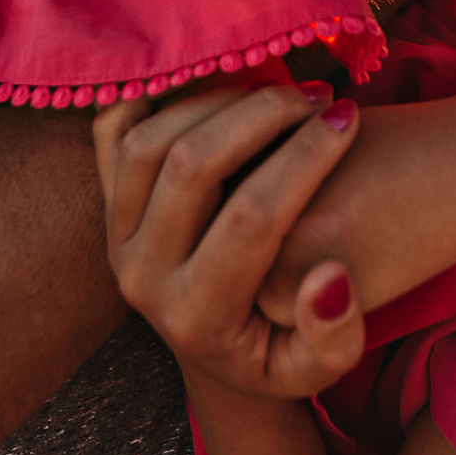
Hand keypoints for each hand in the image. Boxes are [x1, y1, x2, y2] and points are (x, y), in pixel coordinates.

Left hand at [94, 84, 369, 400]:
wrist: (213, 359)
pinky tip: (215, 84)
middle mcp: (143, 276)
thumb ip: (333, 337)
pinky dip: (153, 95)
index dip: (306, 157)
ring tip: (276, 88)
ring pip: (149, 141)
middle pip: (190, 165)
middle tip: (317, 95)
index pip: (252, 217)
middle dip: (263, 114)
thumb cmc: (275, 357)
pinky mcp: (107, 206)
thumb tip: (329, 276)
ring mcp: (116, 237)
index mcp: (199, 316)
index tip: (349, 119)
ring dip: (215, 98)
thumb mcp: (315, 370)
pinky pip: (111, 131)